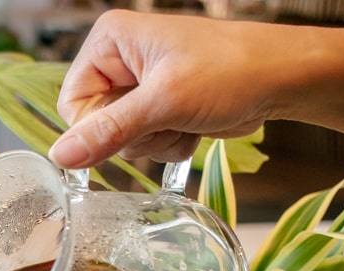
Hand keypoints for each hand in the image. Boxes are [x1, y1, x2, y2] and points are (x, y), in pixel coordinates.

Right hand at [49, 11, 287, 167]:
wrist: (284, 78)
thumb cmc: (232, 70)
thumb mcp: (164, 102)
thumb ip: (108, 131)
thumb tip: (60, 156)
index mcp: (109, 41)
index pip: (71, 103)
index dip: (97, 127)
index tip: (132, 127)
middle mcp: (120, 60)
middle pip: (96, 125)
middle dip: (134, 135)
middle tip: (167, 118)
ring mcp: (140, 86)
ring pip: (122, 140)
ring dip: (155, 142)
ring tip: (185, 119)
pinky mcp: (160, 108)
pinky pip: (145, 144)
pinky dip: (169, 144)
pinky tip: (193, 127)